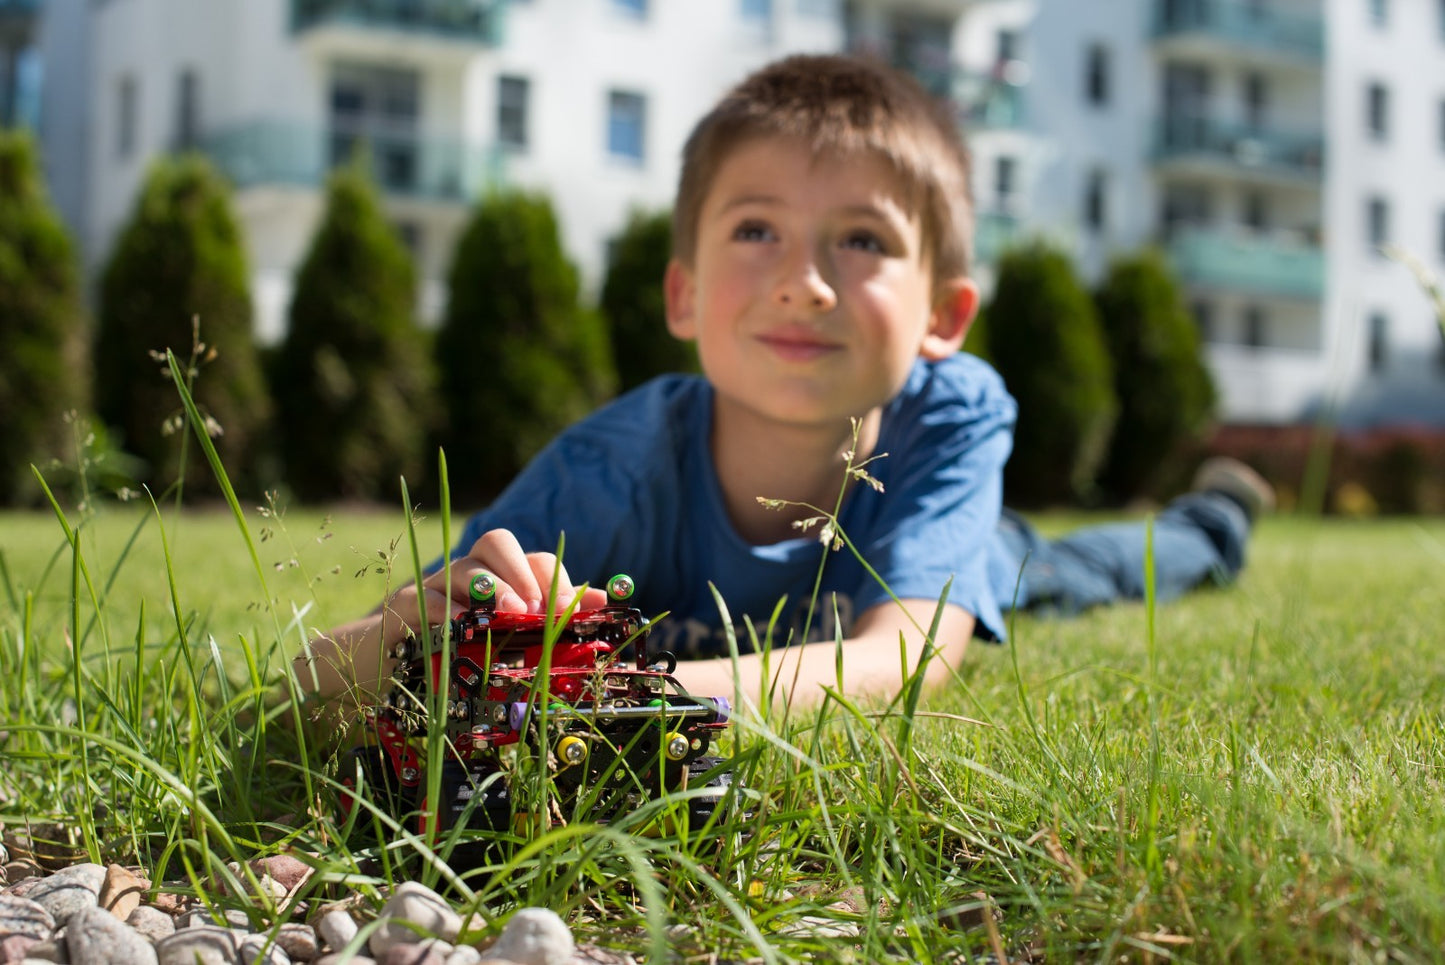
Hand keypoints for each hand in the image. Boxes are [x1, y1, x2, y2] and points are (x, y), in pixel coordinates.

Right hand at [392, 528, 607, 629]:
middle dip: (520, 570)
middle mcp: (472, 569)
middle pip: (496, 542)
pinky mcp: (408, 604)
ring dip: (493, 588)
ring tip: (511, 614)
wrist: (403, 660)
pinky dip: (448, 609)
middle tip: (535, 607)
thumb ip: (554, 613)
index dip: (555, 580)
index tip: (568, 610)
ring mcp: (439, 583)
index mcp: (503, 573)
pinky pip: (428, 597)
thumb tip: (601, 599)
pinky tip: (464, 626)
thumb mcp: (514, 632)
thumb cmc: (469, 642)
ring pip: (466, 568)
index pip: (535, 559)